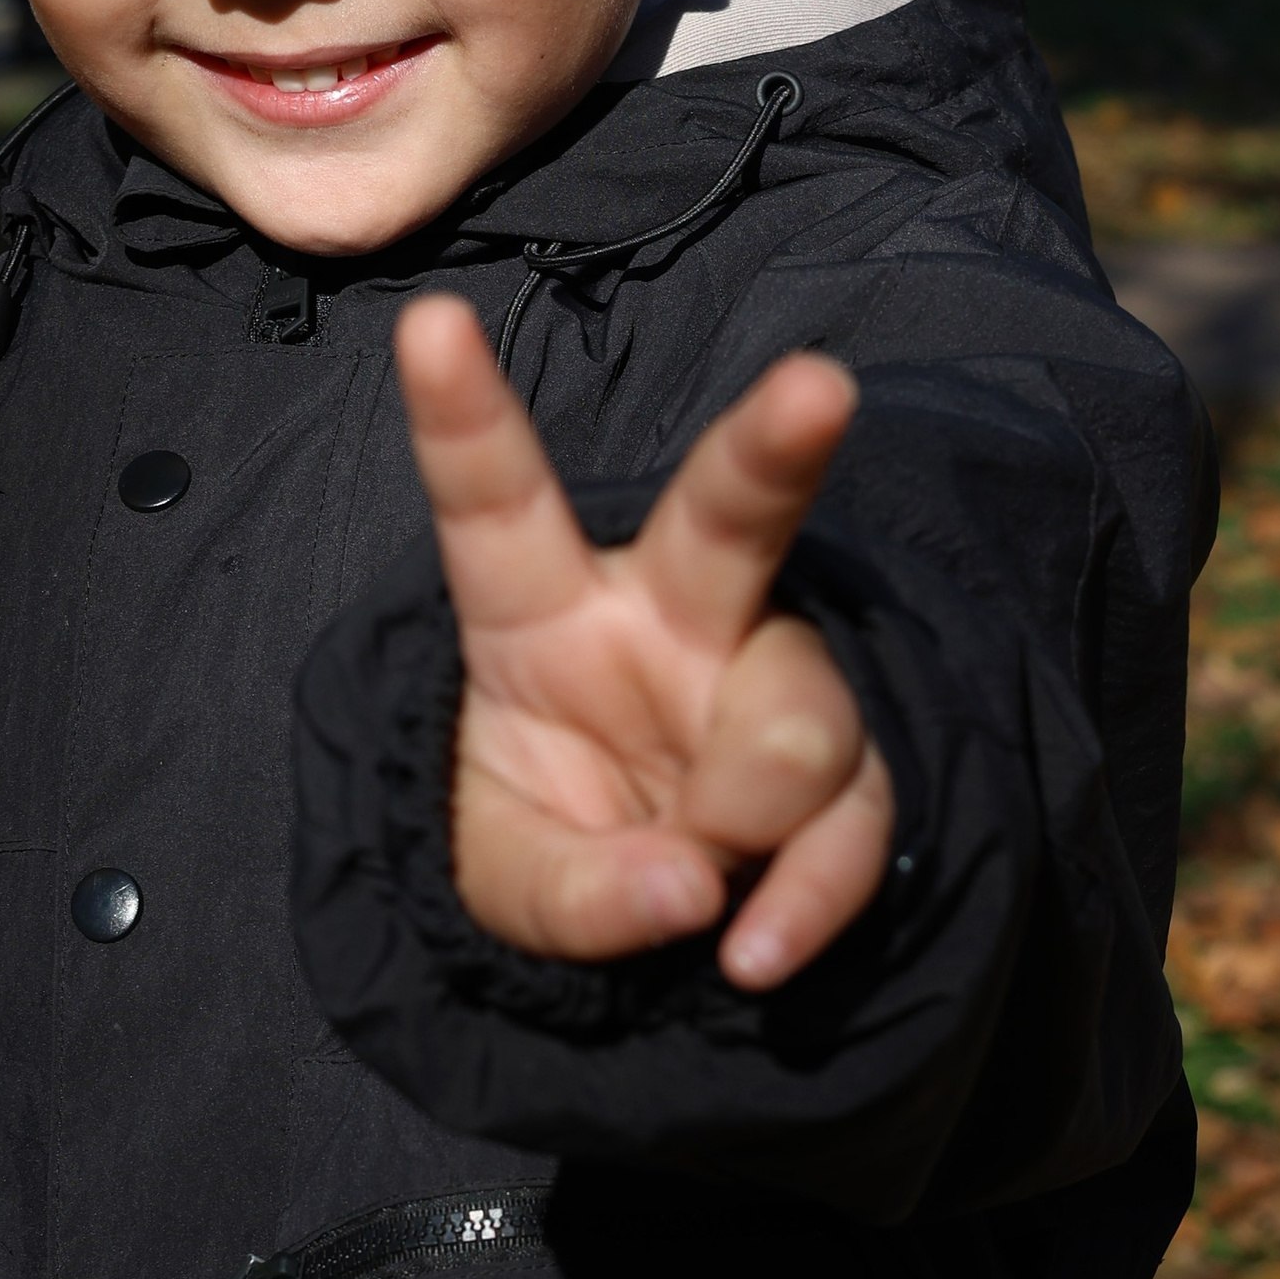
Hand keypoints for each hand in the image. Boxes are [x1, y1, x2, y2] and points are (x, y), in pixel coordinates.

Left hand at [393, 295, 896, 989]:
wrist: (644, 939)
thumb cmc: (548, 855)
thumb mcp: (501, 888)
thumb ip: (572, 893)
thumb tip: (694, 888)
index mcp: (538, 611)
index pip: (496, 504)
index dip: (464, 416)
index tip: (423, 324)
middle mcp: (667, 620)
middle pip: (730, 516)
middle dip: (774, 445)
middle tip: (818, 389)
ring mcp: (767, 689)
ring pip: (802, 707)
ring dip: (755, 809)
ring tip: (708, 893)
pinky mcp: (847, 774)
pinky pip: (856, 818)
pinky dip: (812, 895)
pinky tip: (758, 954)